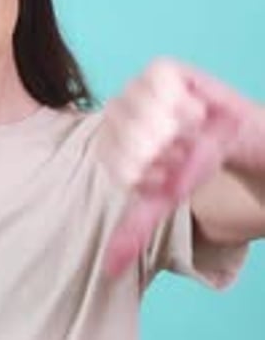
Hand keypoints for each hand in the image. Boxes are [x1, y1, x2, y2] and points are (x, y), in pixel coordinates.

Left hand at [99, 57, 254, 276]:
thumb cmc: (194, 162)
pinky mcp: (162, 68)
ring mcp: (136, 85)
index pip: (120, 168)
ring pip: (153, 122)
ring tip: (189, 132)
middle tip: (182, 151)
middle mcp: (115, 109)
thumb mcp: (165, 199)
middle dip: (170, 157)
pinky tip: (196, 111)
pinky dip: (189, 111)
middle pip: (135, 145)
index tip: (168, 171)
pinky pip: (169, 96)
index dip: (154, 177)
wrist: (234, 134)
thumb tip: (109, 270)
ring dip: (181, 135)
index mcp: (106, 139)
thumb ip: (134, 230)